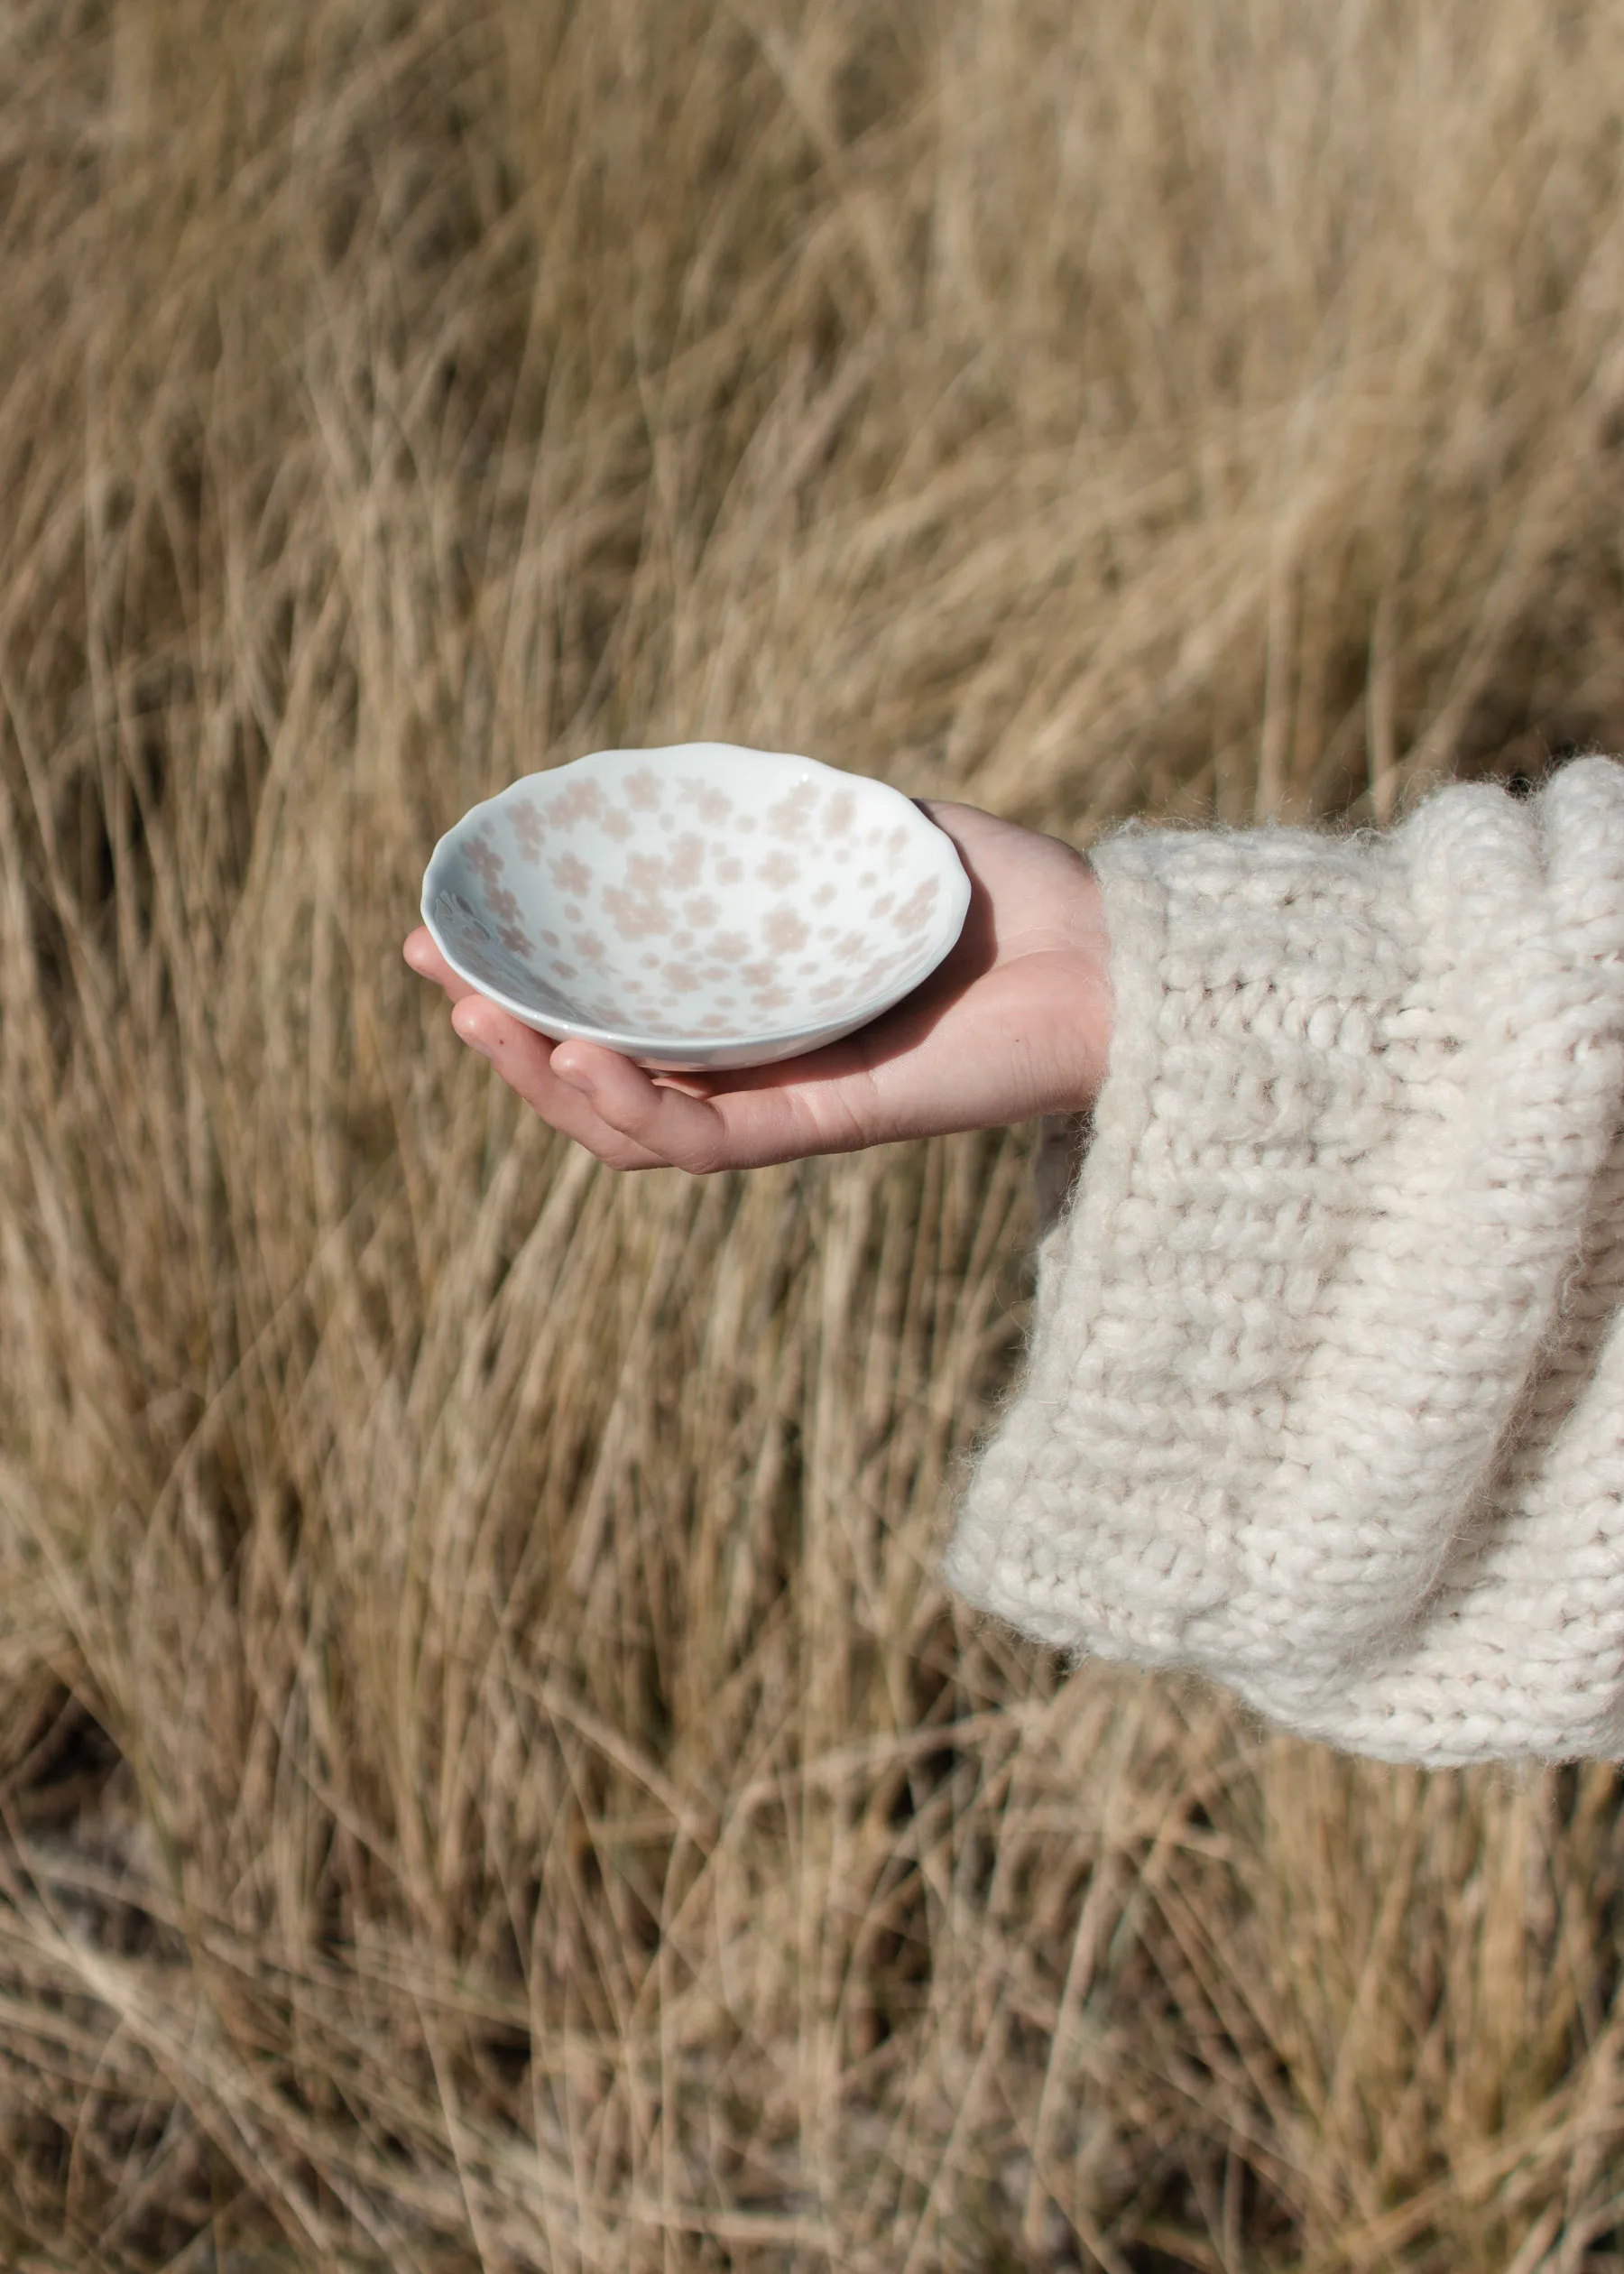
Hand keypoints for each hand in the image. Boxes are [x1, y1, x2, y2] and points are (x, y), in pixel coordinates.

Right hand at [402, 801, 1111, 1172]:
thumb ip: (783, 818)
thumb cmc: (1011, 892)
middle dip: (504, 1035)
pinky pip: (708, 1141)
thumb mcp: (869, 829)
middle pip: (599, 1074)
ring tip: (482, 1022)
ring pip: (632, 1126)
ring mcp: (790, 1099)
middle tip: (437, 976)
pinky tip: (575, 1059)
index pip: (610, 1007)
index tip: (441, 932)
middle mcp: (757, 1064)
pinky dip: (634, 1108)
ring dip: (544, 1081)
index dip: (521, 980)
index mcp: (750, 1006)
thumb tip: (682, 782)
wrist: (1119, 957)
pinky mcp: (833, 1123)